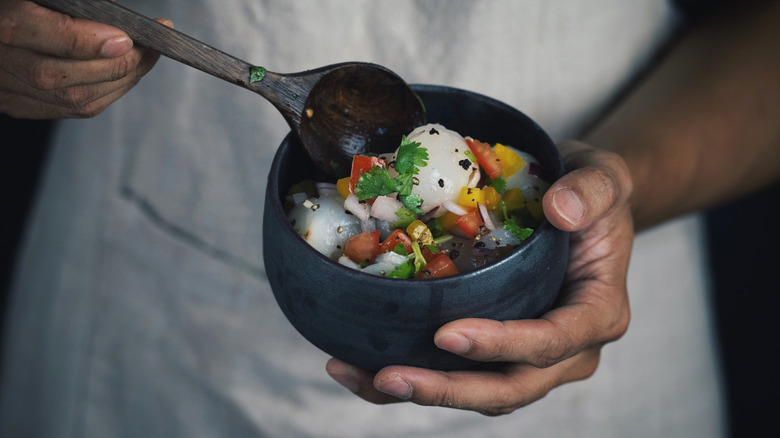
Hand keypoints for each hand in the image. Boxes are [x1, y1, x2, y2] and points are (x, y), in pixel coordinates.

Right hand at [0, 0, 168, 118]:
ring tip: (144, 60)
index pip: (57, 40)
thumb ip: (80, 3)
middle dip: (118, 65)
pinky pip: (71, 109)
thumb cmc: (22, 4)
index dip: (97, 43)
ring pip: (74, 100)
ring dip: (120, 82)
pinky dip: (106, 93)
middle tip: (149, 49)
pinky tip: (123, 76)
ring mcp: (7, 88)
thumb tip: (117, 16)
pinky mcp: (17, 104)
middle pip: (66, 78)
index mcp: (4, 21)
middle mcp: (1, 62)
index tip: (129, 38)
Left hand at [326, 140, 633, 415]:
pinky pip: (459, 374)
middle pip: (509, 387)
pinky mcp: (500, 352)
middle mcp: (568, 350)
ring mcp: (532, 358)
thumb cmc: (592, 195)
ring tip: (360, 375)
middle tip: (389, 375)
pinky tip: (364, 367)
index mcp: (596, 314)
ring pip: (479, 393)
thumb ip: (592, 191)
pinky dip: (414, 376)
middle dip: (447, 390)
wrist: (582, 208)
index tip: (447, 333)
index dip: (500, 345)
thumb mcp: (604, 179)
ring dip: (420, 391)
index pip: (550, 342)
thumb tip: (560, 209)